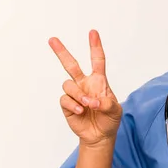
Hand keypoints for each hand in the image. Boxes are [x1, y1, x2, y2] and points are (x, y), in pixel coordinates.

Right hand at [49, 30, 122, 146]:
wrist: (100, 135)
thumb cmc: (110, 119)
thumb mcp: (115, 111)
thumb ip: (107, 104)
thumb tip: (93, 101)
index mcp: (99, 81)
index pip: (97, 60)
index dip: (95, 46)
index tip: (93, 32)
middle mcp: (84, 84)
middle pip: (71, 64)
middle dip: (61, 52)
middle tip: (52, 39)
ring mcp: (75, 94)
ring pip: (68, 84)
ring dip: (78, 94)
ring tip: (87, 105)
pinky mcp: (67, 105)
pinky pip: (65, 99)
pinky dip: (73, 105)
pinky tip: (81, 111)